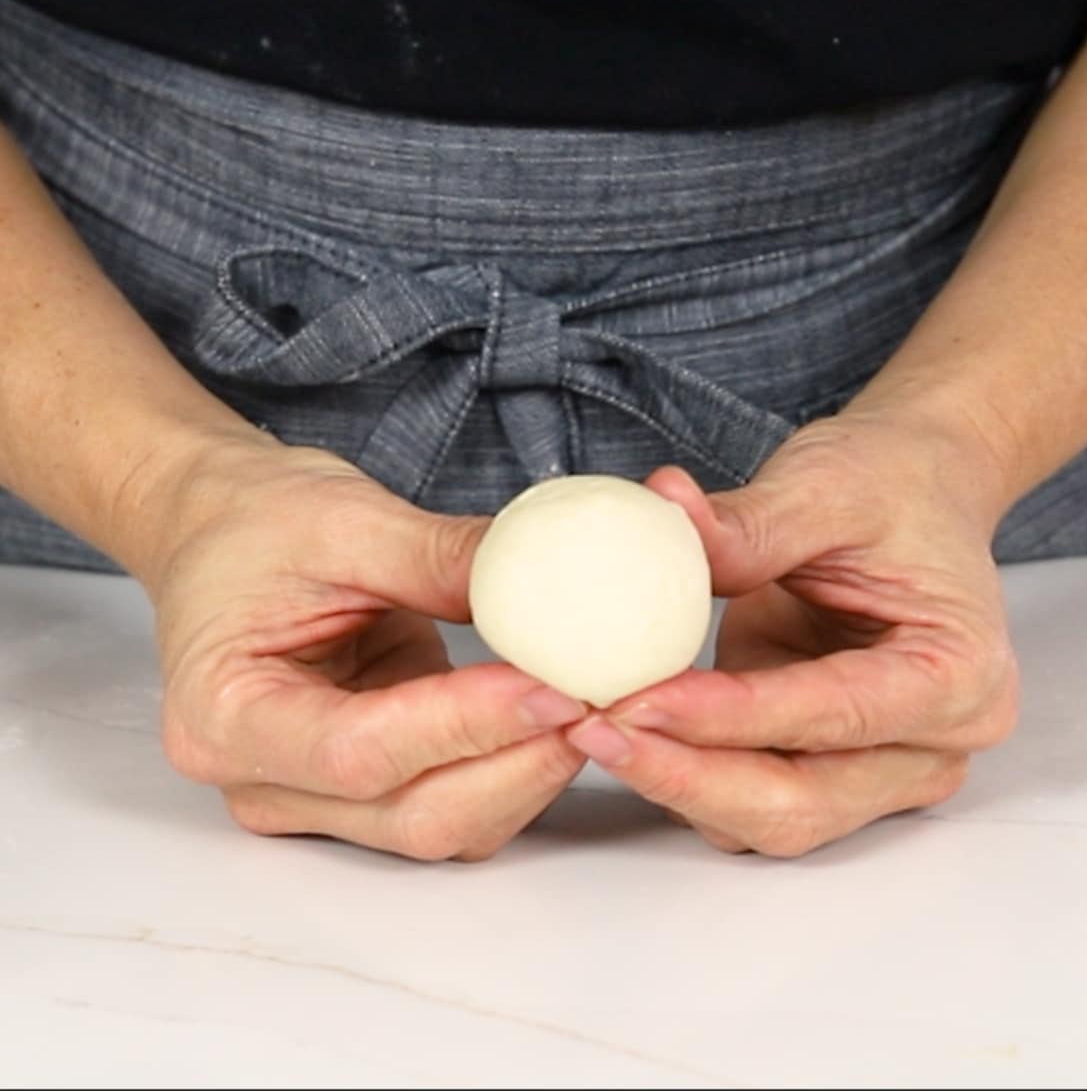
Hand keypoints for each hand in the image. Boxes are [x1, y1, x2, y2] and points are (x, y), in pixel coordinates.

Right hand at [146, 439, 585, 860]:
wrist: (227, 535)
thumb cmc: (260, 524)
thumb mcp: (344, 521)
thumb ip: (443, 558)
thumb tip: (559, 582)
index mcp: (224, 716)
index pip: (360, 751)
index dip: (467, 727)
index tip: (557, 687)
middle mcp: (264, 782)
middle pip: (414, 813)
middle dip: (522, 764)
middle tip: (605, 703)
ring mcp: (317, 798)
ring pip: (446, 822)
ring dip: (533, 773)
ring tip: (601, 706)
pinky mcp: (368, 788)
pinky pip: (457, 799)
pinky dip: (518, 766)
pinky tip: (565, 715)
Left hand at [566, 415, 1019, 855]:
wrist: (916, 493)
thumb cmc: (893, 486)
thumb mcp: (828, 485)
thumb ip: (751, 522)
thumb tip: (661, 514)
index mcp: (956, 675)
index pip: (834, 715)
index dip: (729, 717)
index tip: (639, 699)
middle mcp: (930, 744)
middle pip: (802, 802)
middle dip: (691, 777)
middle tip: (597, 729)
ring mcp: (878, 767)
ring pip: (770, 818)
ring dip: (679, 784)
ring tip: (595, 727)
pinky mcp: (824, 765)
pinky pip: (749, 797)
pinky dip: (686, 773)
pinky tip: (629, 728)